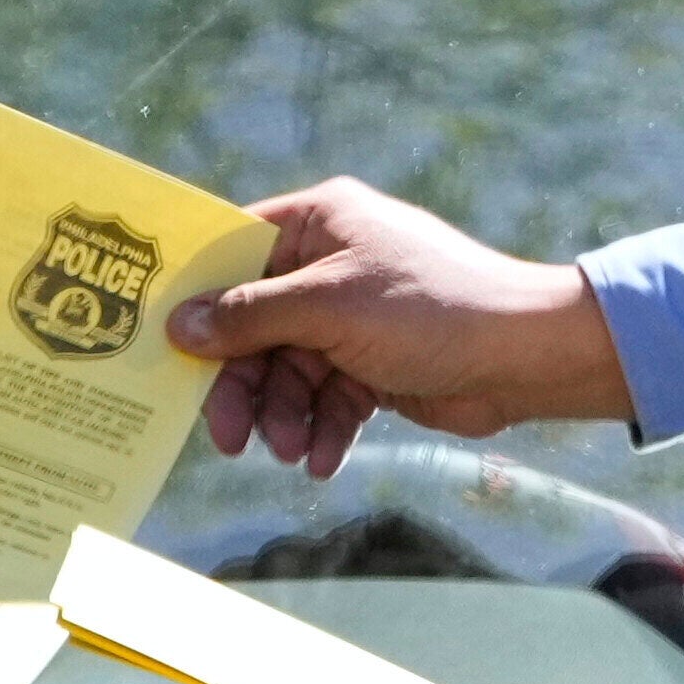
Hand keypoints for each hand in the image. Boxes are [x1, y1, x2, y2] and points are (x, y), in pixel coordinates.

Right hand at [170, 176, 630, 480]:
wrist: (524, 357)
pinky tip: (324, 460)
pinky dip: (323, 429)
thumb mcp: (327, 307)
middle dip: (243, 385)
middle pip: (254, 327)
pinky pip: (328, 399)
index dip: (198, 296)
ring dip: (283, 416)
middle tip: (227, 438)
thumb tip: (180, 325)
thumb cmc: (429, 309)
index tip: (159, 342)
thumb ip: (250, 317)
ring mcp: (351, 318)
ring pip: (288, 372)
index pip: (235, 250)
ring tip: (291, 450)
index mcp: (318, 222)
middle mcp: (330, 264)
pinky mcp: (373, 365)